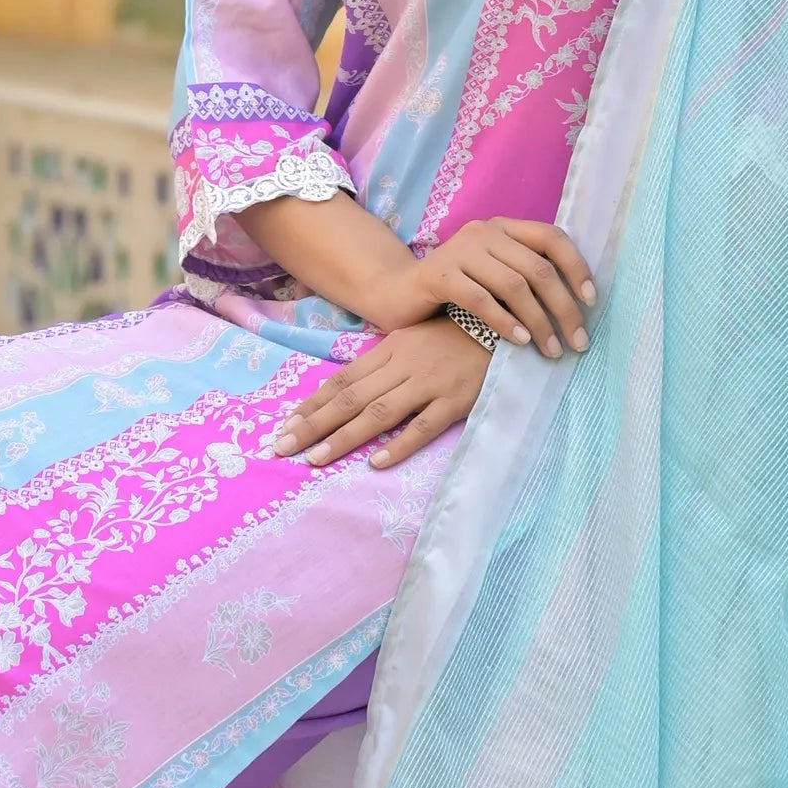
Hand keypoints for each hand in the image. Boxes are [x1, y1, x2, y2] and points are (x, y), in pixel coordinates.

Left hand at [270, 317, 491, 470]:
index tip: (285, 426)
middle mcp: (403, 365)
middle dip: (313, 425)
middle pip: (350, 399)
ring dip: (344, 437)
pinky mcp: (456, 400)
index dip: (312, 405)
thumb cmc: (456, 337)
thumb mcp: (413, 340)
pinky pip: (424, 426)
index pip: (342, 381)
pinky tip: (377, 462)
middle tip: (281, 447)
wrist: (506, 325)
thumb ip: (383, 364)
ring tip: (315, 459)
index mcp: (390, 349)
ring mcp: (429, 383)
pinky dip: (399, 445)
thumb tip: (345, 391)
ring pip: (378, 413)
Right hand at [370, 218, 596, 357]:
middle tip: (576, 341)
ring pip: (514, 285)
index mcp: (504, 227)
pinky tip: (520, 342)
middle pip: (538, 268)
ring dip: (539, 322)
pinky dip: (505, 322)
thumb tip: (576, 306)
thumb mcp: (494, 276)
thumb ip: (526, 278)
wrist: (397, 292)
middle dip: (564, 308)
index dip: (577, 267)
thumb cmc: (455, 291)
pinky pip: (481, 299)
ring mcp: (460, 250)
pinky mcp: (439, 274)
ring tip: (551, 349)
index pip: (552, 237)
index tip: (591, 301)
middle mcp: (484, 231)